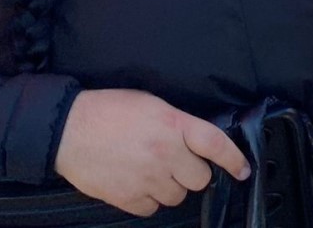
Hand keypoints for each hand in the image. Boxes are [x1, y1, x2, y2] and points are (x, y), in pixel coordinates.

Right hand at [54, 89, 248, 216]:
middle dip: (193, 172)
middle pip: (200, 178)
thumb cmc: (110, 111)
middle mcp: (165, 154)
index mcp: (173, 125)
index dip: (234, 160)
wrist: (68, 130)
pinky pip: (152, 209)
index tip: (244, 170)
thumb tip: (197, 140)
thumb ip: (178, 123)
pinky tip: (138, 183)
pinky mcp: (127, 198)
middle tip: (177, 162)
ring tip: (153, 171)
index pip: (216, 144)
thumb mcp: (152, 104)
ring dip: (171, 187)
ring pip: (177, 197)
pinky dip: (149, 200)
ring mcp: (146, 178)